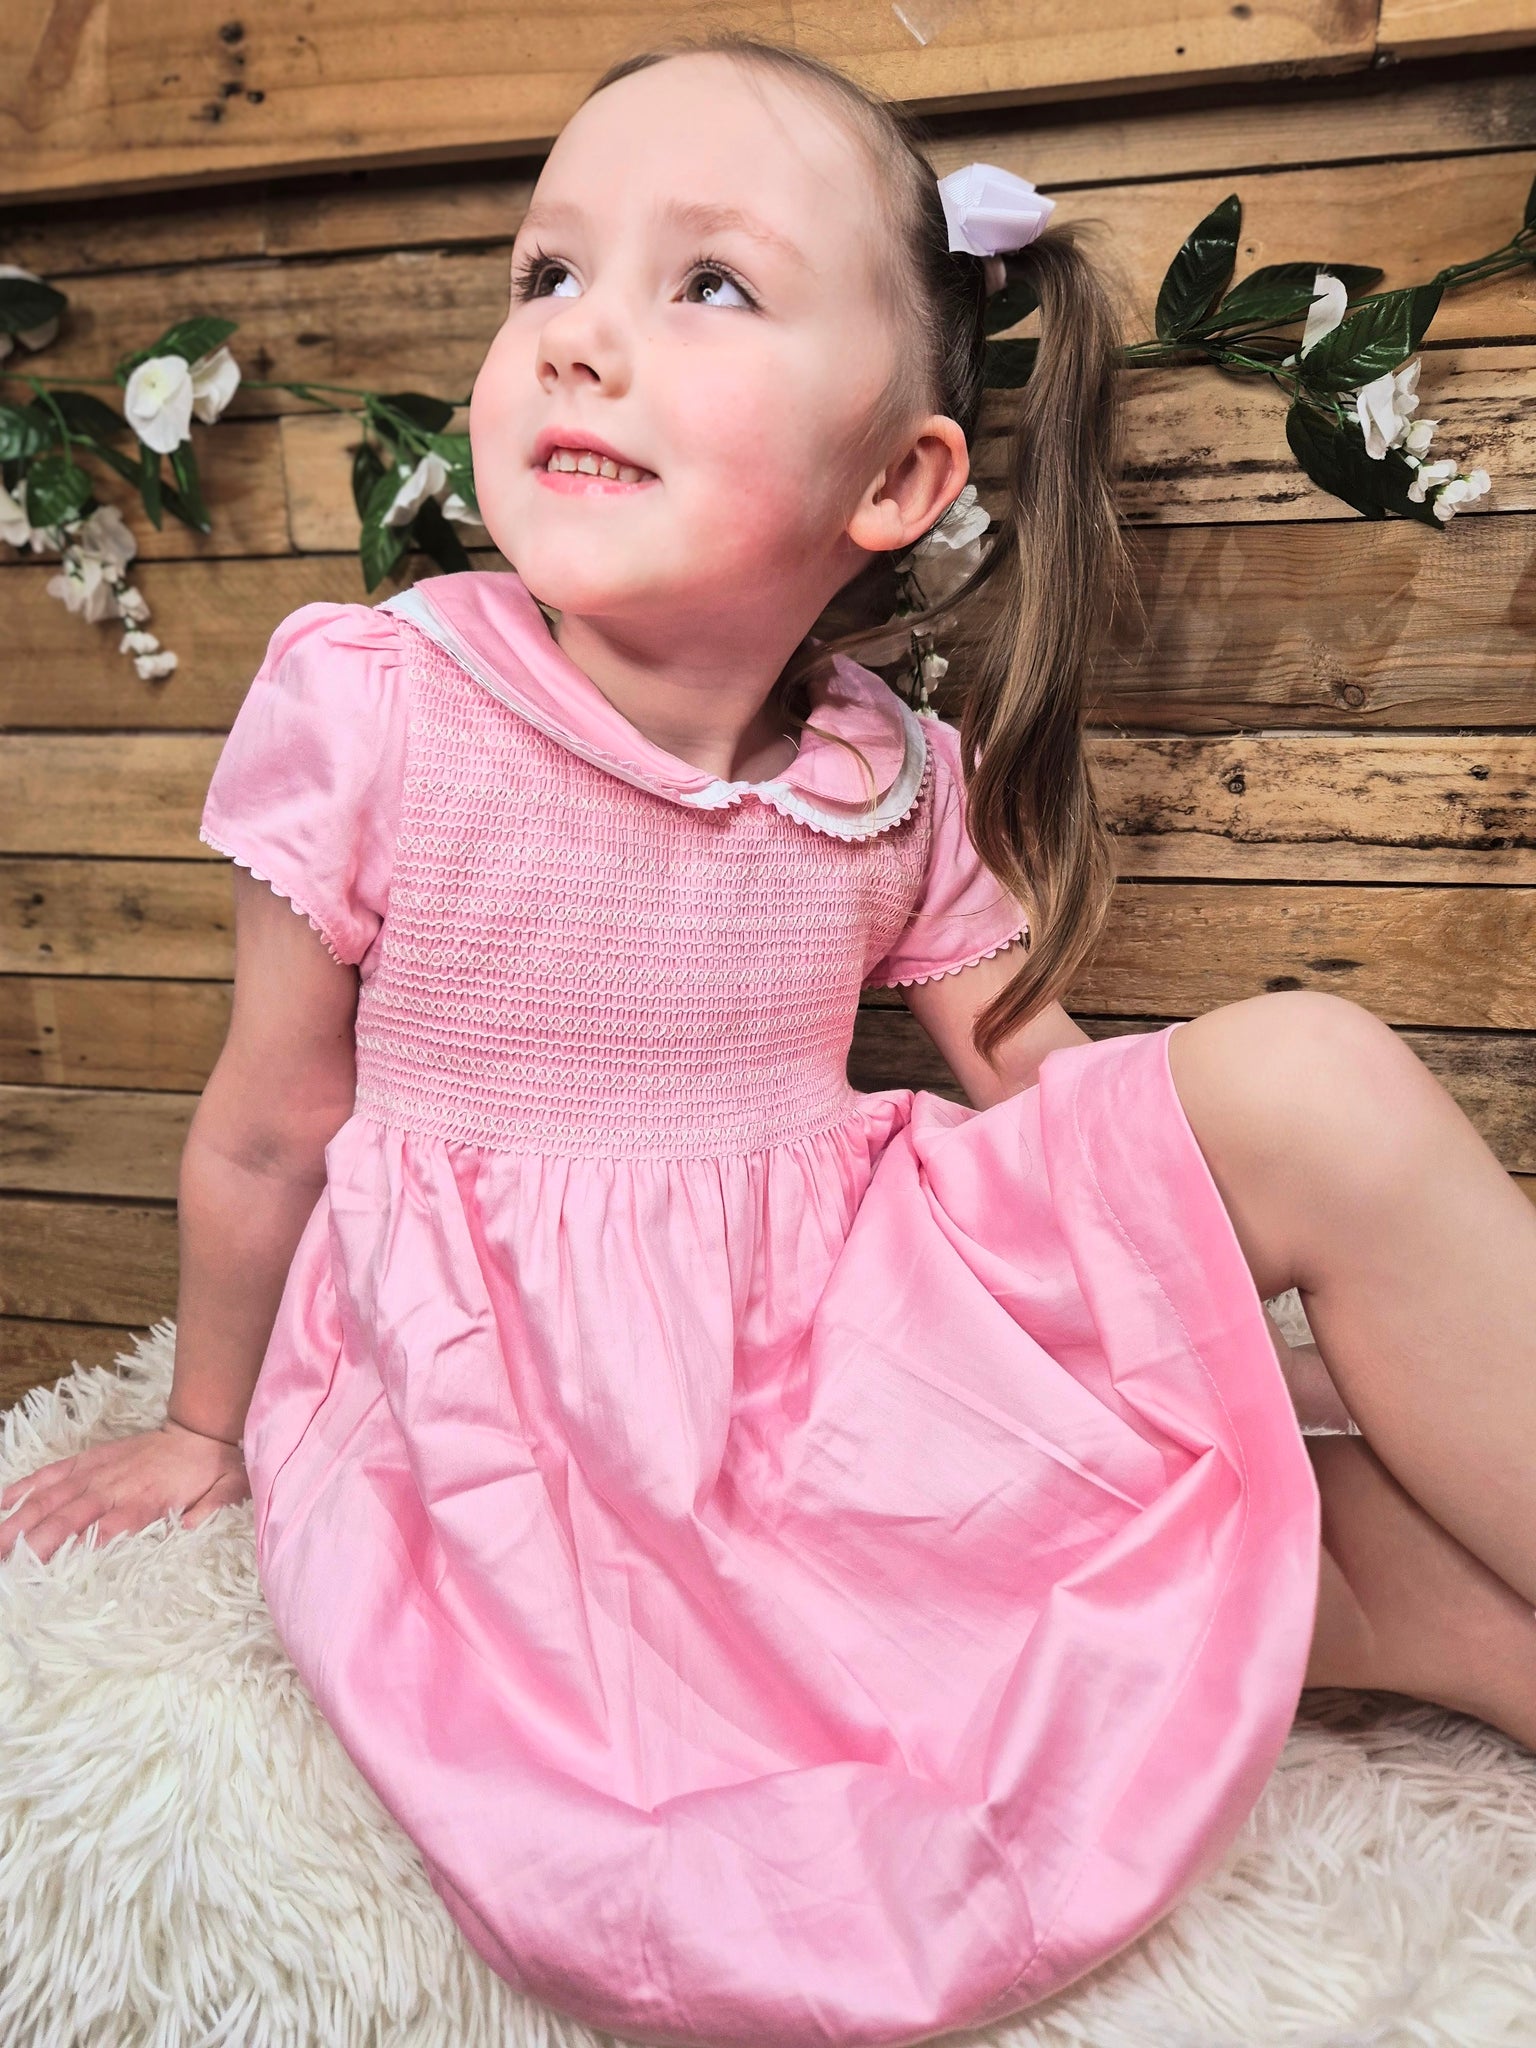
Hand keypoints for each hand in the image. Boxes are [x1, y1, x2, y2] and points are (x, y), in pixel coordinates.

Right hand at [0, 1418, 250, 1564]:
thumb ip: (210, 1511)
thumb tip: (188, 1530)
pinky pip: (51, 1473)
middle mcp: (112, 1488)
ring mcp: (95, 1472)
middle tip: (9, 1570)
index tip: (51, 1576)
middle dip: (34, 1544)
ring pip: (50, 1497)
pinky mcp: (86, 1461)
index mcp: (144, 1501)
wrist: (199, 1430)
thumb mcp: (224, 1491)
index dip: (78, 1552)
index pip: (105, 1531)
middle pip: (67, 1518)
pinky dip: (25, 1487)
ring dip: (19, 1520)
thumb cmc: (209, 1471)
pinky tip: (1, 1503)